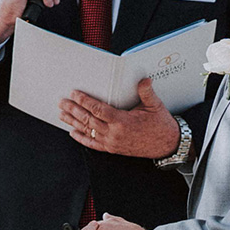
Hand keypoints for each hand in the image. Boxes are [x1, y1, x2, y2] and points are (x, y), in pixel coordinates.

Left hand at [60, 79, 179, 156]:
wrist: (166, 145)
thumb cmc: (160, 126)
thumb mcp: (155, 106)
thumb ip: (146, 92)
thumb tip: (143, 80)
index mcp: (122, 122)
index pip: (98, 109)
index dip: (84, 101)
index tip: (75, 94)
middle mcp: (114, 134)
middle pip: (88, 120)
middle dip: (74, 110)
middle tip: (63, 102)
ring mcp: (112, 143)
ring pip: (88, 131)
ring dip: (73, 122)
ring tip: (62, 115)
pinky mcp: (113, 149)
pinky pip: (93, 144)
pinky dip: (82, 138)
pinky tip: (73, 133)